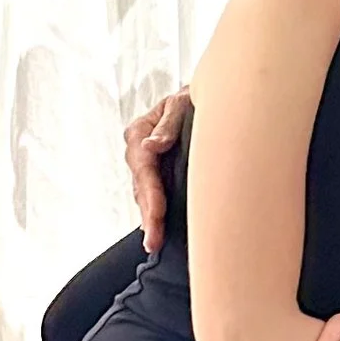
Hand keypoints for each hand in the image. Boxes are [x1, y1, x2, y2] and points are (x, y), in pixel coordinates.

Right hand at [123, 92, 191, 253]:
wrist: (201, 98)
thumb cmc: (193, 99)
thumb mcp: (182, 104)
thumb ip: (168, 124)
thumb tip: (152, 145)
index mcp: (139, 132)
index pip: (144, 168)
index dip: (151, 193)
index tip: (157, 214)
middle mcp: (138, 149)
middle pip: (142, 186)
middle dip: (148, 215)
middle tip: (154, 241)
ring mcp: (145, 162)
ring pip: (144, 194)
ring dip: (149, 218)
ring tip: (155, 242)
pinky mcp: (156, 170)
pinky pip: (152, 193)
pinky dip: (153, 210)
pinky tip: (156, 229)